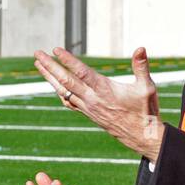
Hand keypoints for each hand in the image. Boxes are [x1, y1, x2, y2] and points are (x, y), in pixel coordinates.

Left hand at [34, 46, 164, 161]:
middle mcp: (92, 99)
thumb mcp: (147, 87)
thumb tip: (141, 48)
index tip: (55, 50)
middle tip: (37, 53)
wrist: (141, 136)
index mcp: (104, 90)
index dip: (67, 60)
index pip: (81, 72)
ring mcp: (87, 107)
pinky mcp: (87, 113)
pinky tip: (54, 84)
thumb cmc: (145, 110)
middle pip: (65, 80)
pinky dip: (59, 91)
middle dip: (50, 66)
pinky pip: (68, 101)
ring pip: (63, 90)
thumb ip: (141, 66)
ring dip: (49, 77)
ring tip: (38, 64)